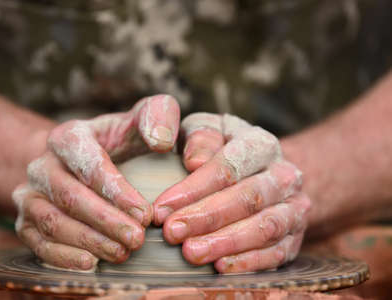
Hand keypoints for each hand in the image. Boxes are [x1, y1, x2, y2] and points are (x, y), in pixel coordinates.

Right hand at [12, 95, 179, 269]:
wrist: (76, 159)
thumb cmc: (116, 141)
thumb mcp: (137, 120)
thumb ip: (156, 116)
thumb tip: (162, 140)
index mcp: (68, 137)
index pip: (90, 165)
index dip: (117, 192)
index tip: (145, 214)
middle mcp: (43, 164)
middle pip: (70, 197)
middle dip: (106, 221)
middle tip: (137, 239)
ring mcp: (30, 193)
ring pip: (52, 221)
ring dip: (88, 241)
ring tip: (121, 253)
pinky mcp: (25, 219)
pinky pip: (37, 242)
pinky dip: (62, 256)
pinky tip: (90, 263)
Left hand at [153, 113, 310, 272]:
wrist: (265, 171)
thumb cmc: (224, 149)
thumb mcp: (209, 130)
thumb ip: (200, 137)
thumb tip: (194, 161)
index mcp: (261, 144)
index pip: (229, 166)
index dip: (194, 189)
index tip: (161, 208)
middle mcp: (284, 175)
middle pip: (248, 198)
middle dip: (206, 218)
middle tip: (172, 233)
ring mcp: (294, 207)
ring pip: (265, 228)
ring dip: (226, 243)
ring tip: (192, 253)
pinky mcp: (295, 236)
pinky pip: (277, 253)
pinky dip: (249, 262)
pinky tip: (220, 267)